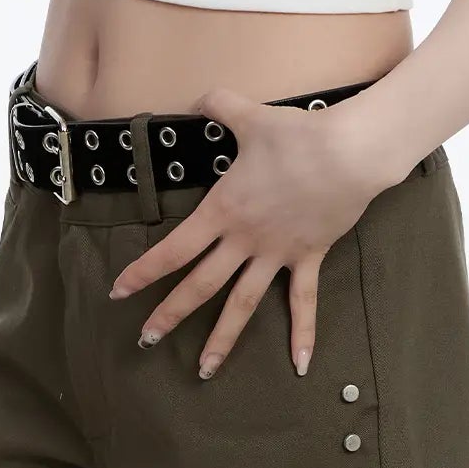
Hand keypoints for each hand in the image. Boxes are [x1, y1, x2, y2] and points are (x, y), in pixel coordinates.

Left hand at [107, 85, 386, 380]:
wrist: (349, 152)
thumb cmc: (297, 135)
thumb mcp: (249, 115)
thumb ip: (218, 105)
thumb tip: (197, 97)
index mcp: (223, 210)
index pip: (174, 248)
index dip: (144, 271)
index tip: (119, 291)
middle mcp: (245, 240)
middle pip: (201, 285)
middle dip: (170, 314)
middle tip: (146, 340)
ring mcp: (277, 254)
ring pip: (244, 304)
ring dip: (223, 338)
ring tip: (204, 370)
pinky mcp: (309, 258)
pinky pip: (304, 302)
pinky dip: (302, 333)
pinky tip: (300, 365)